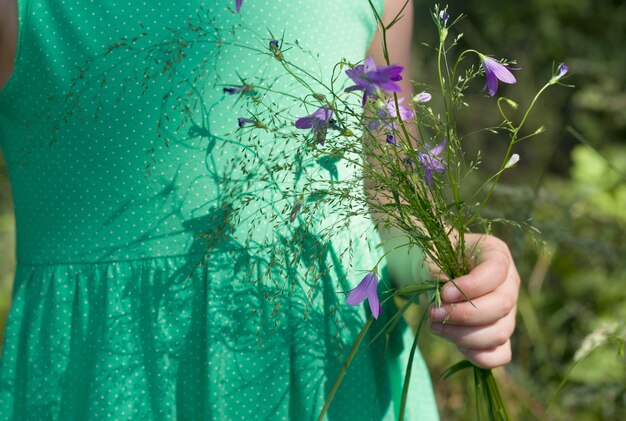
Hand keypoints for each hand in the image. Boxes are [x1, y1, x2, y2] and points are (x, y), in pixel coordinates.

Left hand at [428, 234, 519, 368]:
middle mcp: (509, 283)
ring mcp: (509, 310)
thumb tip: (448, 303)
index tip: (443, 293)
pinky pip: (500, 354)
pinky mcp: (500, 333)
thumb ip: (439, 275)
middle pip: (501, 306)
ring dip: (463, 335)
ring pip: (499, 333)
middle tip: (433, 312)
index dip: (470, 287)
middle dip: (463, 315)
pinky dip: (478, 355)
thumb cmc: (433, 259)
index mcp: (496, 254)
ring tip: (434, 326)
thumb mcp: (433, 258)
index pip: (495, 272)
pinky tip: (455, 343)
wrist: (432, 272)